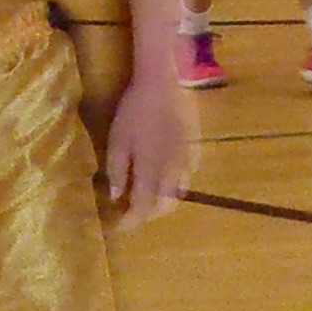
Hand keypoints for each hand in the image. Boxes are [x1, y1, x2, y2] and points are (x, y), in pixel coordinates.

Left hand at [104, 68, 194, 230]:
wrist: (163, 85)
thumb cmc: (135, 111)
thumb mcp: (117, 140)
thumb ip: (118, 170)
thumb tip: (117, 196)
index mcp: (151, 171)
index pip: (142, 208)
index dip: (130, 221)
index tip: (118, 225)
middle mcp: (172, 173)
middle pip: (164, 206)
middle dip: (148, 215)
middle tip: (132, 212)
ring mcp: (186, 162)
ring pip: (179, 194)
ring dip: (163, 203)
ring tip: (148, 199)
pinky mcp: (195, 150)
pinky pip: (188, 177)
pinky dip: (176, 186)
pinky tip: (166, 178)